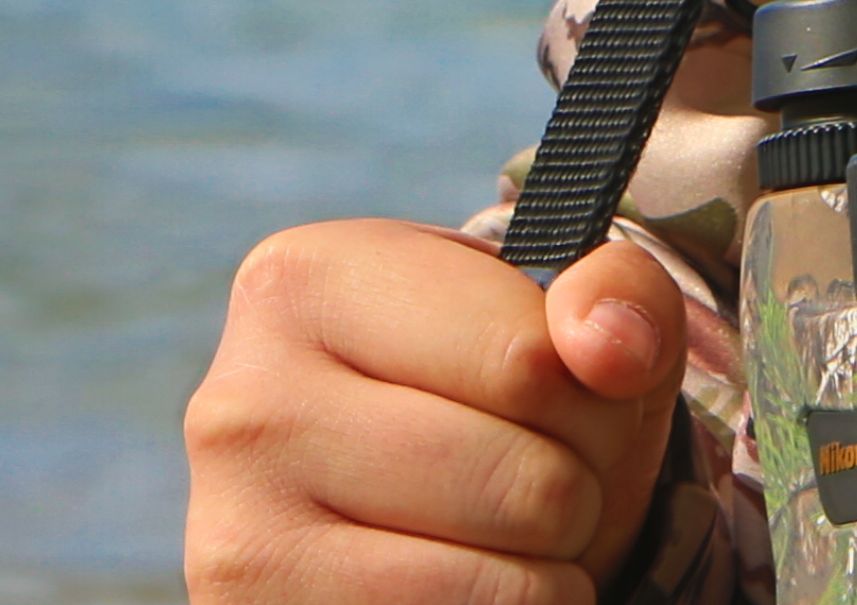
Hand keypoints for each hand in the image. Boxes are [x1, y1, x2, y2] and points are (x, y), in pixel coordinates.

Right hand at [180, 215, 692, 604]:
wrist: (383, 514)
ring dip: (549, 570)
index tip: (560, 391)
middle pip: (524, 480)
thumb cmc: (485, 396)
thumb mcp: (558, 318)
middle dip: (577, 489)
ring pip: (501, 582)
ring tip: (502, 533)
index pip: (529, 359)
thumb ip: (615, 290)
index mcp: (305, 281)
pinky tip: (465, 587)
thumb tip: (612, 348)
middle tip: (538, 474)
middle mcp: (246, 405)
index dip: (595, 394)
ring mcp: (241, 536)